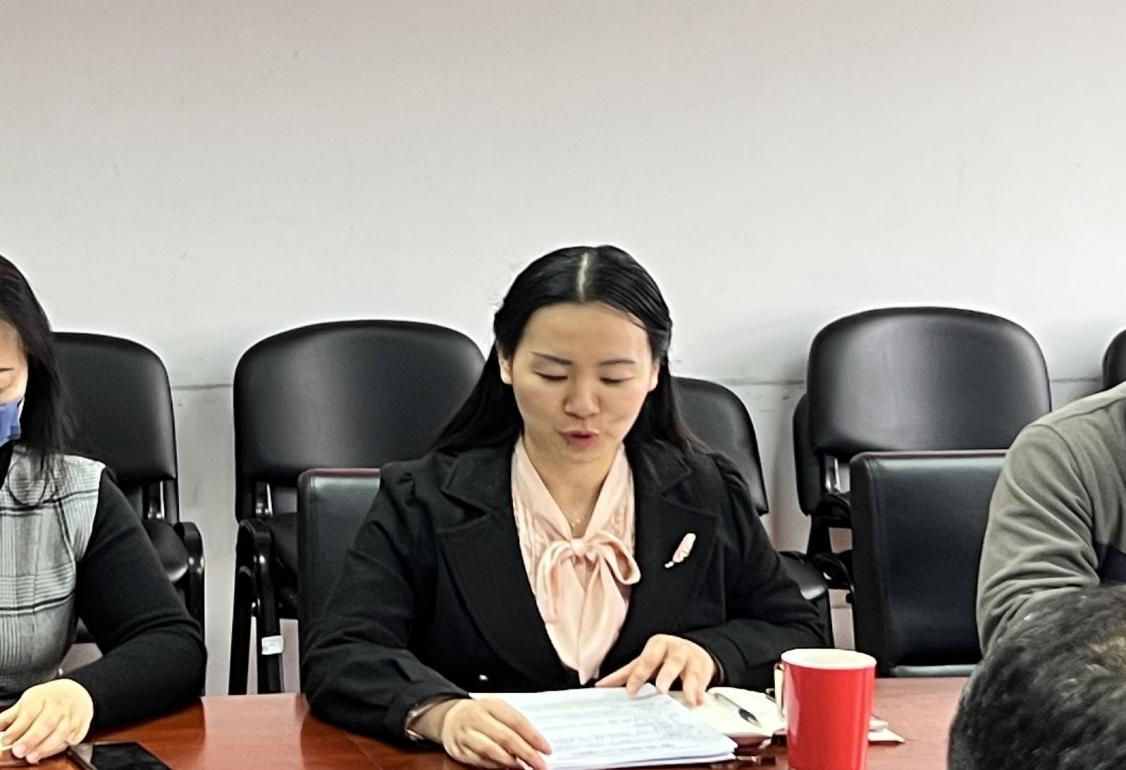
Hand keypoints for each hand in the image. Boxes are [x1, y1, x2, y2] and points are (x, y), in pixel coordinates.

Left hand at [0, 679, 93, 763]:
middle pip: (46, 723)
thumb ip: (10, 717)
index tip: (5, 741)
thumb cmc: (46, 700)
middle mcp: (58, 703)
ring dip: (46, 747)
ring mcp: (72, 712)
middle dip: (31, 740)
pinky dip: (64, 744)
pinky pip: (74, 735)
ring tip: (32, 757)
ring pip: (61, 732)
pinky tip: (53, 749)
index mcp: (41, 696)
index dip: (16, 729)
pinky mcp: (83, 721)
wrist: (75, 691)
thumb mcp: (27, 702)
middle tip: (19, 752)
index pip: (29, 713)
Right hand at [421, 697, 550, 769]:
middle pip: (506, 737)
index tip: (547, 749)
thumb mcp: (498, 712)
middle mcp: (477, 717)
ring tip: (523, 767)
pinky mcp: (459, 749)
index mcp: (492, 705)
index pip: (517, 721)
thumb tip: (536, 744)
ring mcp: (466, 733)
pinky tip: (506, 767)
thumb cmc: (481, 715)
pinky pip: (479, 760)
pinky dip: (494, 765)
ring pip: (490, 749)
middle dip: (526, 753)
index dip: (533, 736)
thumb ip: (515, 725)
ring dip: (510, 761)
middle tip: (540, 764)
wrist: (450, 718)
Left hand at [595, 634, 715, 705]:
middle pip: (671, 662)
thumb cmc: (663, 658)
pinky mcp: (703, 669)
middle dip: (666, 675)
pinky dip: (701, 692)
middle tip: (660, 689)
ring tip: (689, 699)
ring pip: (691, 671)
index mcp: (657, 646)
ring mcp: (691, 659)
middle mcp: (675, 650)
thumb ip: (627, 673)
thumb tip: (601, 685)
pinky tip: (699, 701)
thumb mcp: (646, 661)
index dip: (639, 675)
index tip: (631, 690)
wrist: (693, 651)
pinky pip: (703, 681)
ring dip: (690, 685)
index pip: (646, 660)